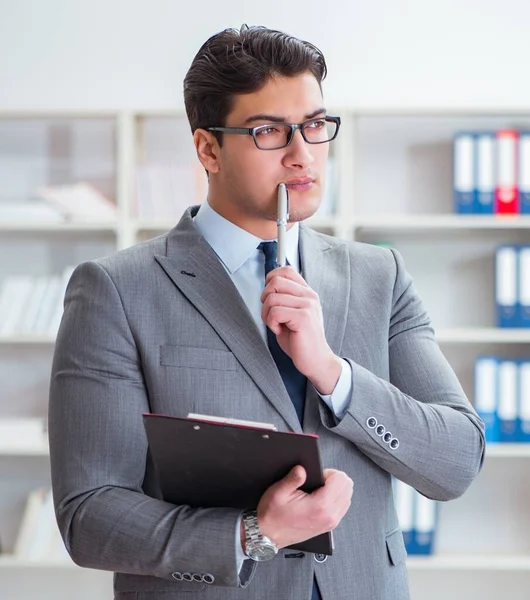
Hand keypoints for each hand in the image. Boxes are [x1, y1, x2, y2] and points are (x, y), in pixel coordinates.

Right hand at [254, 465, 352, 549]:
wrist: (269, 536)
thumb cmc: (273, 515)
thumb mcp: (279, 492)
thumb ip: (293, 478)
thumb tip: (303, 468)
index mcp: (320, 506)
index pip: (341, 480)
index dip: (329, 472)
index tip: (317, 476)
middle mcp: (329, 516)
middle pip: (348, 487)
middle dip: (335, 479)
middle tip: (319, 481)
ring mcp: (331, 522)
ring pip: (348, 497)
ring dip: (337, 489)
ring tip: (319, 489)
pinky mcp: (329, 526)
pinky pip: (343, 507)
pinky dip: (336, 498)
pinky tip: (322, 498)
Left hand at [260, 267, 341, 393]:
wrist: (316, 360)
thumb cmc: (301, 340)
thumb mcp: (291, 314)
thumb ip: (283, 299)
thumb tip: (267, 289)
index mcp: (307, 293)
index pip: (286, 270)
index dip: (271, 280)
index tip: (269, 297)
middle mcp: (309, 296)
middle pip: (275, 281)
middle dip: (265, 299)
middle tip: (271, 315)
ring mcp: (308, 305)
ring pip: (272, 297)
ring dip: (266, 314)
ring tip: (276, 325)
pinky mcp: (303, 317)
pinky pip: (275, 312)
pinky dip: (271, 323)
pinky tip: (280, 330)